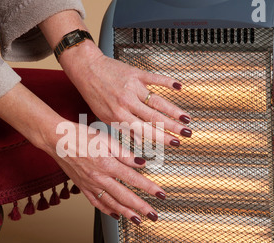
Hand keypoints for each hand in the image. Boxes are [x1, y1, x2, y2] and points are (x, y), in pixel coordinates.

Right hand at [47, 121, 165, 224]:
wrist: (55, 139)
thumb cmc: (79, 135)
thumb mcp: (105, 139)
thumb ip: (124, 153)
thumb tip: (141, 162)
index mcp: (107, 163)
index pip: (133, 179)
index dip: (149, 188)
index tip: (160, 194)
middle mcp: (99, 177)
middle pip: (124, 196)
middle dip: (141, 207)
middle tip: (153, 215)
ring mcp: (90, 184)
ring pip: (111, 203)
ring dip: (126, 213)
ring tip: (138, 220)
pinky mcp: (82, 186)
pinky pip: (96, 202)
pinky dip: (107, 210)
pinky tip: (115, 215)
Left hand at [60, 43, 192, 146]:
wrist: (86, 69)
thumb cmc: (94, 94)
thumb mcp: (104, 117)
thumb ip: (123, 129)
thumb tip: (140, 142)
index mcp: (118, 116)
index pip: (144, 130)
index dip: (161, 138)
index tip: (174, 143)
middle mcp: (126, 103)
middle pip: (155, 117)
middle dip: (173, 127)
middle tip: (187, 134)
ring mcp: (132, 87)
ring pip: (157, 101)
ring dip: (174, 110)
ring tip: (186, 118)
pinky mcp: (135, 73)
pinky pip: (154, 78)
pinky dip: (167, 82)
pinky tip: (179, 86)